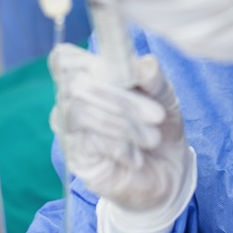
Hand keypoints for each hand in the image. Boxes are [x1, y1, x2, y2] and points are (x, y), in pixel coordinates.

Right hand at [49, 44, 193, 212]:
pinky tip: (137, 156)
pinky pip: (88, 141)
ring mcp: (69, 130)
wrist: (168, 173)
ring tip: (153, 138)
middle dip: (120, 98)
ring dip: (123, 123)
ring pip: (78, 111)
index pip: (63, 59)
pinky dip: (119, 145)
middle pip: (74, 83)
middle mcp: (71, 101)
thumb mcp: (164, 96)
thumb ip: (153, 77)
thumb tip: (144, 64)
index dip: (86, 60)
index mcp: (89, 77)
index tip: (124, 71)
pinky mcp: (75, 158)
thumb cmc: (159, 125)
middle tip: (157, 115)